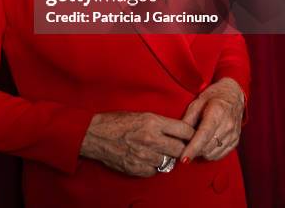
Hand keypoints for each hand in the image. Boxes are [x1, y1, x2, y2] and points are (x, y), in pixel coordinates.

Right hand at [80, 110, 195, 176]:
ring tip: (157, 152)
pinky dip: (153, 167)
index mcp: (152, 121)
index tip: (191, 136)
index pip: (184, 130)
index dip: (190, 134)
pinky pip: (154, 171)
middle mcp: (151, 139)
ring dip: (166, 158)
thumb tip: (178, 132)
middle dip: (181, 148)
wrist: (94, 134)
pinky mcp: (137, 168)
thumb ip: (160, 124)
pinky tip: (145, 158)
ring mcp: (144, 155)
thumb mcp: (141, 115)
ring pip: (168, 162)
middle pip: (180, 149)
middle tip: (178, 147)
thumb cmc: (116, 121)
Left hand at [179, 77, 244, 162]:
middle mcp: (227, 125)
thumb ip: (188, 118)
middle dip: (194, 151)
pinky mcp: (235, 141)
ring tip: (194, 144)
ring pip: (213, 154)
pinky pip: (220, 155)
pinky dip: (210, 153)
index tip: (183, 159)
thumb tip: (177, 134)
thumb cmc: (213, 96)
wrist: (233, 95)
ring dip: (202, 153)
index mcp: (217, 113)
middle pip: (208, 147)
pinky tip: (204, 145)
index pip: (203, 135)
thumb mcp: (197, 101)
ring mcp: (233, 134)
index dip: (192, 149)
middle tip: (184, 147)